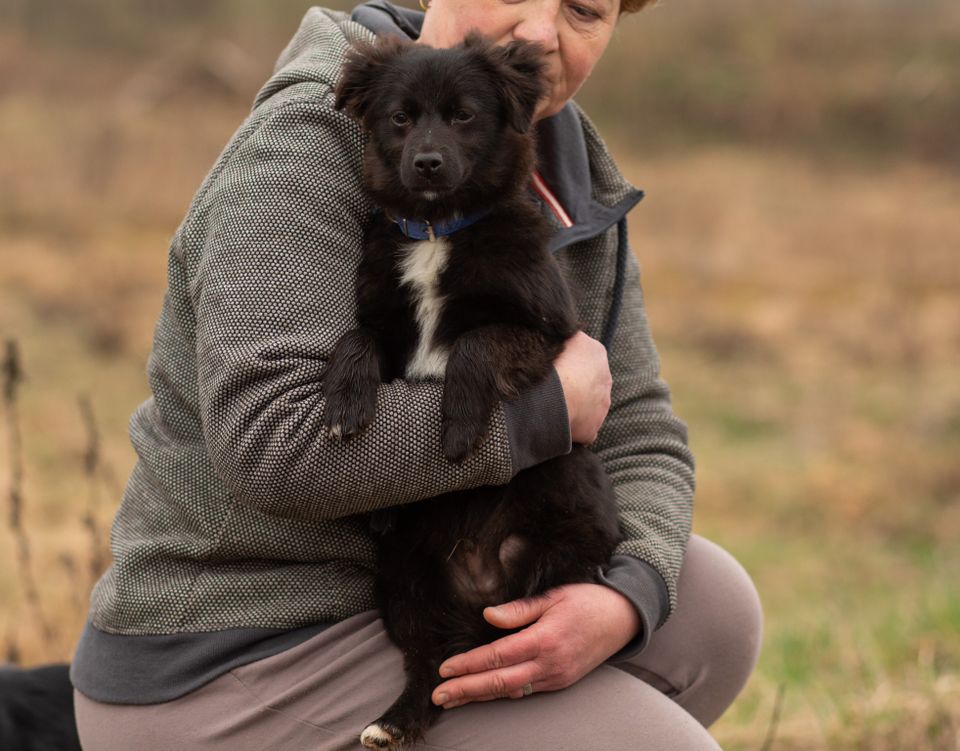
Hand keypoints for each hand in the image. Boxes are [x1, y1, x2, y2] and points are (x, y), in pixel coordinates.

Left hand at [430, 583, 640, 708]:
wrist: (623, 618)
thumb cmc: (587, 600)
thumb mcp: (554, 596)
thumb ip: (520, 609)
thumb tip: (488, 616)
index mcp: (545, 639)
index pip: (498, 656)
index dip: (469, 664)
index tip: (445, 669)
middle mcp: (549, 664)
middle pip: (499, 682)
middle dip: (466, 690)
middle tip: (438, 696)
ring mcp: (556, 677)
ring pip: (510, 691)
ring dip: (479, 695)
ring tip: (453, 699)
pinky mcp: (560, 681)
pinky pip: (525, 691)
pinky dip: (501, 693)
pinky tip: (483, 693)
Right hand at [554, 331, 611, 444]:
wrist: (552, 396)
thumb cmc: (552, 363)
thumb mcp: (561, 336)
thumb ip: (568, 334)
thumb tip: (566, 332)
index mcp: (596, 353)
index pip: (586, 355)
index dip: (570, 361)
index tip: (556, 367)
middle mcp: (605, 379)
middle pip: (590, 381)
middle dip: (576, 385)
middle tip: (554, 387)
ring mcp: (601, 405)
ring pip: (588, 406)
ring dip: (575, 406)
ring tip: (554, 405)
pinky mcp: (593, 428)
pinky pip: (582, 428)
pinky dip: (573, 428)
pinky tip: (557, 423)